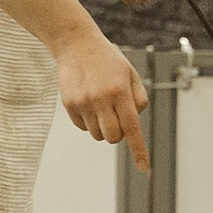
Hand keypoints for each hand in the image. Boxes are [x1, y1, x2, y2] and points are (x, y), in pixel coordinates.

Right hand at [53, 30, 150, 170]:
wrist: (77, 45)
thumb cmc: (108, 61)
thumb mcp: (130, 75)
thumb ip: (138, 99)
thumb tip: (134, 124)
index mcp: (120, 92)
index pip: (132, 127)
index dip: (138, 149)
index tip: (143, 167)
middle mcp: (101, 99)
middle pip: (113, 137)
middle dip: (118, 134)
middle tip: (117, 116)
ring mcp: (83, 103)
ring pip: (97, 135)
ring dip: (103, 127)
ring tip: (101, 104)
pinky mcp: (69, 105)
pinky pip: (82, 127)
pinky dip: (88, 122)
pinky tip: (88, 102)